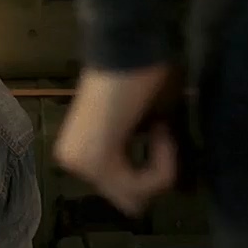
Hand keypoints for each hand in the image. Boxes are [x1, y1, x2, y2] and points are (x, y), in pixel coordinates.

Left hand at [54, 64, 180, 217]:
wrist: (133, 45)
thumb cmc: (143, 74)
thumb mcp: (148, 125)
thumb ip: (150, 156)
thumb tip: (175, 187)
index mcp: (80, 152)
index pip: (125, 193)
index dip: (157, 168)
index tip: (160, 126)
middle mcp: (72, 161)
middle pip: (130, 202)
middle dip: (156, 175)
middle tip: (162, 134)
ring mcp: (79, 164)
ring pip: (136, 199)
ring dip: (161, 167)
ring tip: (161, 128)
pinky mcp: (94, 163)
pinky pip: (140, 188)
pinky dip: (162, 163)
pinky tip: (160, 130)